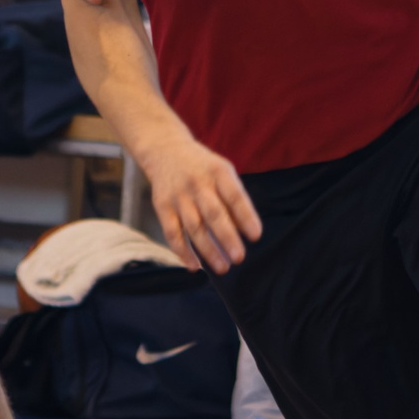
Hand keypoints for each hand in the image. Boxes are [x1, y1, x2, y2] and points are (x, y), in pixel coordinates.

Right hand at [140, 133, 261, 272]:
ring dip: (208, 250)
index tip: (256, 236)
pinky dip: (183, 252)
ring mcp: (178, 196)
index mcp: (218, 172)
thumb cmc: (203, 167)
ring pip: (194, 227)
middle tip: (239, 258)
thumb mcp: (222, 171)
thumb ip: (234, 198)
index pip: (235, 196)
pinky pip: (172, 233)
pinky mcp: (162, 207)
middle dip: (227, 238)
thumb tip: (244, 232)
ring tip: (222, 267)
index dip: (246, 217)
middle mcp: (197, 183)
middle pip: (214, 214)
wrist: (166, 150)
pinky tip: (195, 266)